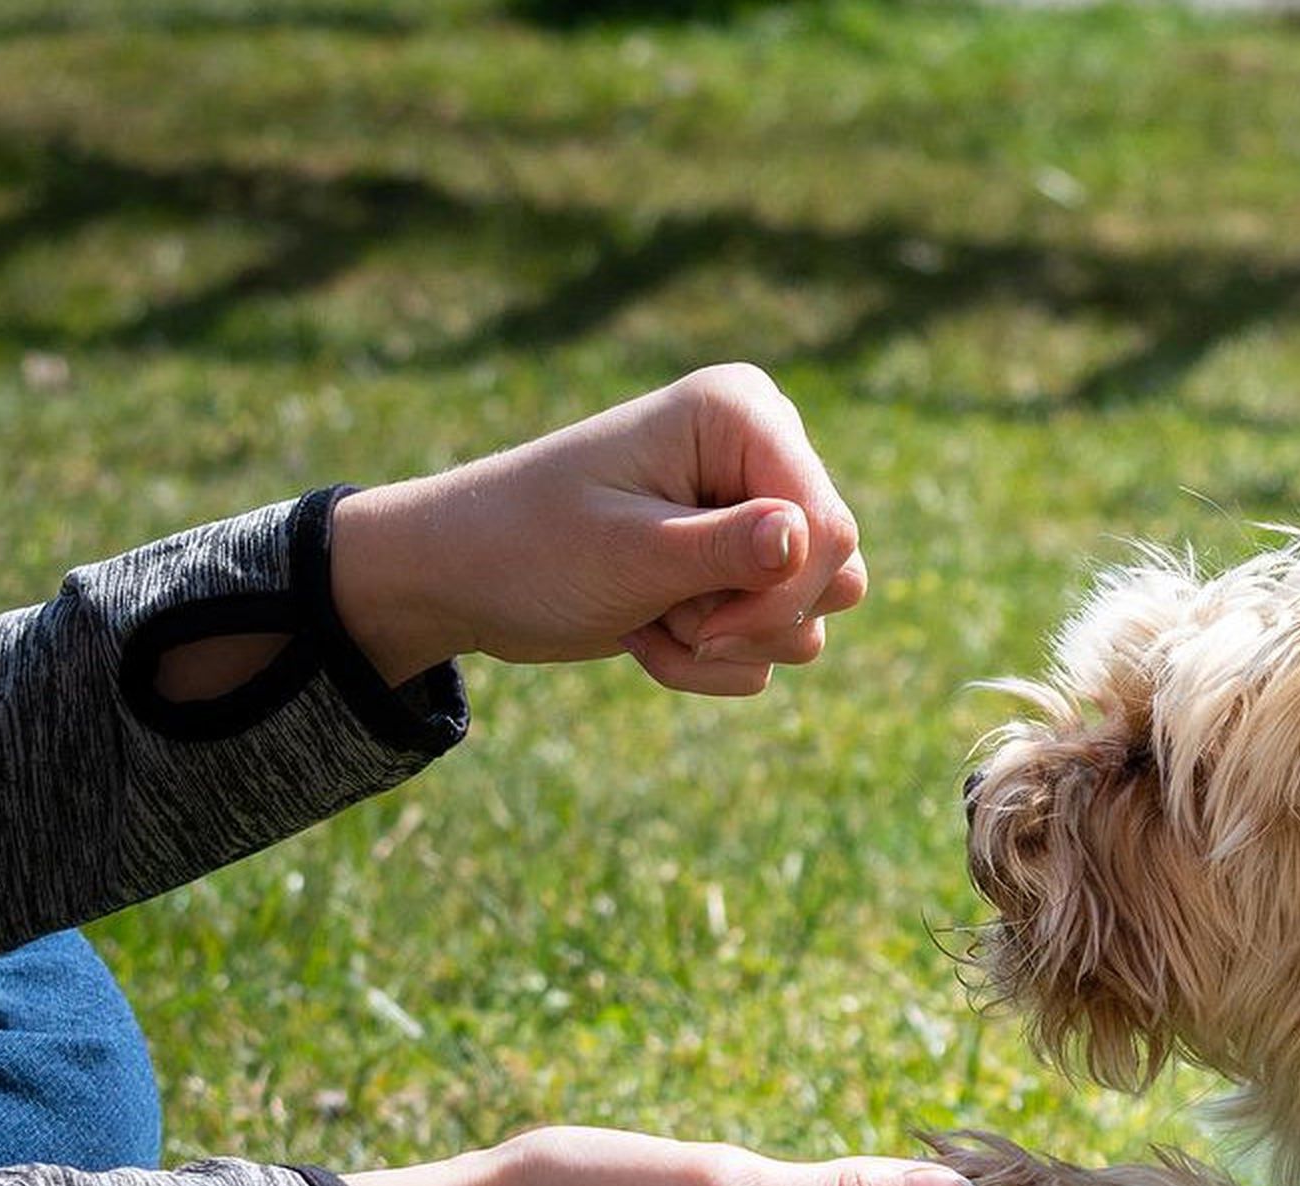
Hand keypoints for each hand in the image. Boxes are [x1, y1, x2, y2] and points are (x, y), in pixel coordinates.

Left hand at [328, 364, 868, 696]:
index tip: (706, 626)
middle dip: (752, 621)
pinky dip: (710, 659)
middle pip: (836, 570)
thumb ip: (726, 549)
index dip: (781, 592)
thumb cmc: (529, 547)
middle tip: (671, 620)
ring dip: (725, 646)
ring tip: (648, 620)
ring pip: (810, 615)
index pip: (828, 524)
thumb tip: (809, 537)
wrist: (462, 577)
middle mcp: (762, 452)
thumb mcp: (627, 552)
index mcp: (740, 412)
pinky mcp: (740, 567)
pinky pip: (774, 642)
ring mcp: (755, 511)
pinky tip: (647, 630)